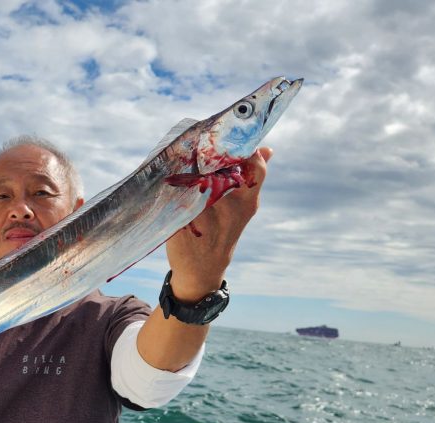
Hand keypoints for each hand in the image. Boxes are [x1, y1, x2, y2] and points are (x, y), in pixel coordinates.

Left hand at [165, 147, 271, 299]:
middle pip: (218, 171)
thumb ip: (251, 178)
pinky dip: (170, 187)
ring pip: (193, 182)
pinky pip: (174, 198)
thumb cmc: (221, 230)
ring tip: (179, 158)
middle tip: (198, 144)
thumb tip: (267, 149)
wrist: (202, 269)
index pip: (254, 171)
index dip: (245, 153)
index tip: (233, 141)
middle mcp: (228, 210)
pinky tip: (167, 180)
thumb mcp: (242, 208)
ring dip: (185, 169)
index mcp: (246, 204)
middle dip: (208, 156)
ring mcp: (204, 219)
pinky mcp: (181, 226)